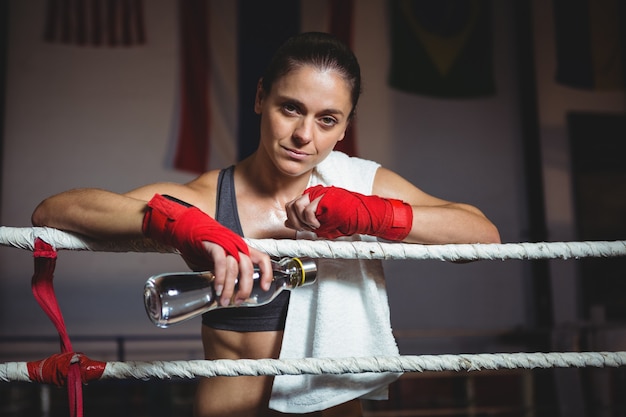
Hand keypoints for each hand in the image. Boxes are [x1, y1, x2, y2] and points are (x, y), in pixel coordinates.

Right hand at [142, 194, 272, 305]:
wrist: (186, 228)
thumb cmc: (203, 246)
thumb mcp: (220, 259)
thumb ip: (227, 272)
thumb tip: (229, 292)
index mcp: (242, 248)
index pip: (262, 258)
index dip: (267, 273)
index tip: (264, 288)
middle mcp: (236, 245)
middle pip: (247, 268)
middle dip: (245, 287)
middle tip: (238, 301)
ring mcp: (225, 244)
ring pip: (234, 268)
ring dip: (230, 287)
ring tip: (224, 300)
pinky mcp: (213, 244)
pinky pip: (220, 262)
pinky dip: (220, 278)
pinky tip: (217, 288)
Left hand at [290, 185, 412, 239]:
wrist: (363, 216)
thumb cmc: (346, 220)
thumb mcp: (322, 224)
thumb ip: (305, 221)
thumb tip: (288, 222)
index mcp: (312, 199)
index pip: (291, 206)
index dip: (293, 220)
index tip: (302, 229)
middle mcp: (313, 194)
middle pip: (291, 206)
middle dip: (296, 221)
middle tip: (308, 228)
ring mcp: (318, 193)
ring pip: (297, 206)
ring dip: (304, 221)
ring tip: (316, 226)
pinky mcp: (324, 196)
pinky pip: (308, 209)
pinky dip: (311, 221)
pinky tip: (319, 225)